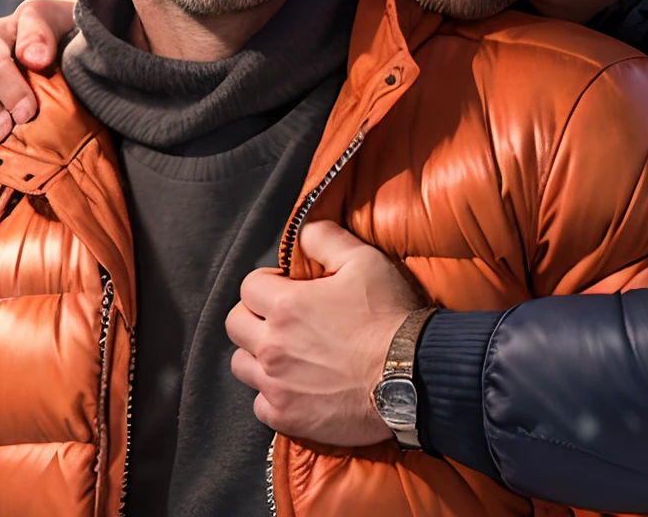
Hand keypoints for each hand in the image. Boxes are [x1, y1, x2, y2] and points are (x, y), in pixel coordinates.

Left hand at [226, 220, 422, 445]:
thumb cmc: (389, 318)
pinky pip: (260, 405)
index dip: (267, 283)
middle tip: (281, 319)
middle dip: (254, 316)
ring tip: (285, 353)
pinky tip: (295, 387)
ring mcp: (277, 385)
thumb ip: (326, 239)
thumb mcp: (365, 261)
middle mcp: (273, 346)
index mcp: (286, 305)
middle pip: (235, 325)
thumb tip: (303, 231)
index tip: (286, 288)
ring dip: (257, 356)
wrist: (412, 377)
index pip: (249, 286)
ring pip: (241, 366)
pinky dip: (272, 396)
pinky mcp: (288, 417)